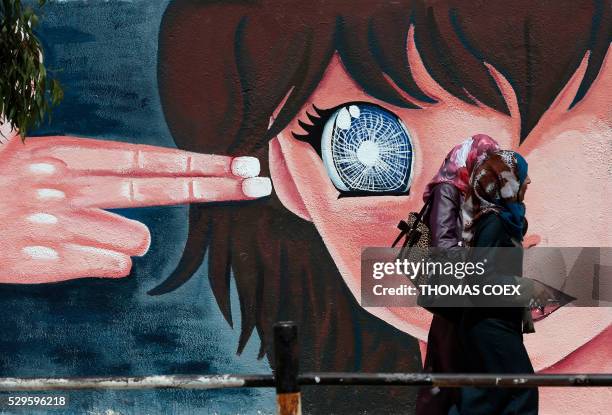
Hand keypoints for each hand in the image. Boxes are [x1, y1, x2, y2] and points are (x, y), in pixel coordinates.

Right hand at [0, 133, 270, 282]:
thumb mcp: (26, 156)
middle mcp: (70, 187)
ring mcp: (63, 227)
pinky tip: (75, 251)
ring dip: (124, 238)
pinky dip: (106, 260)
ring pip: (135, 239)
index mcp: (65, 155)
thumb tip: (126, 158)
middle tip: (256, 185)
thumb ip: (80, 160)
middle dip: (214, 186)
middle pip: (160, 188)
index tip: (237, 164)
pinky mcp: (54, 263)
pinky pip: (113, 266)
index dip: (197, 162)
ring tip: (86, 230)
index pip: (148, 159)